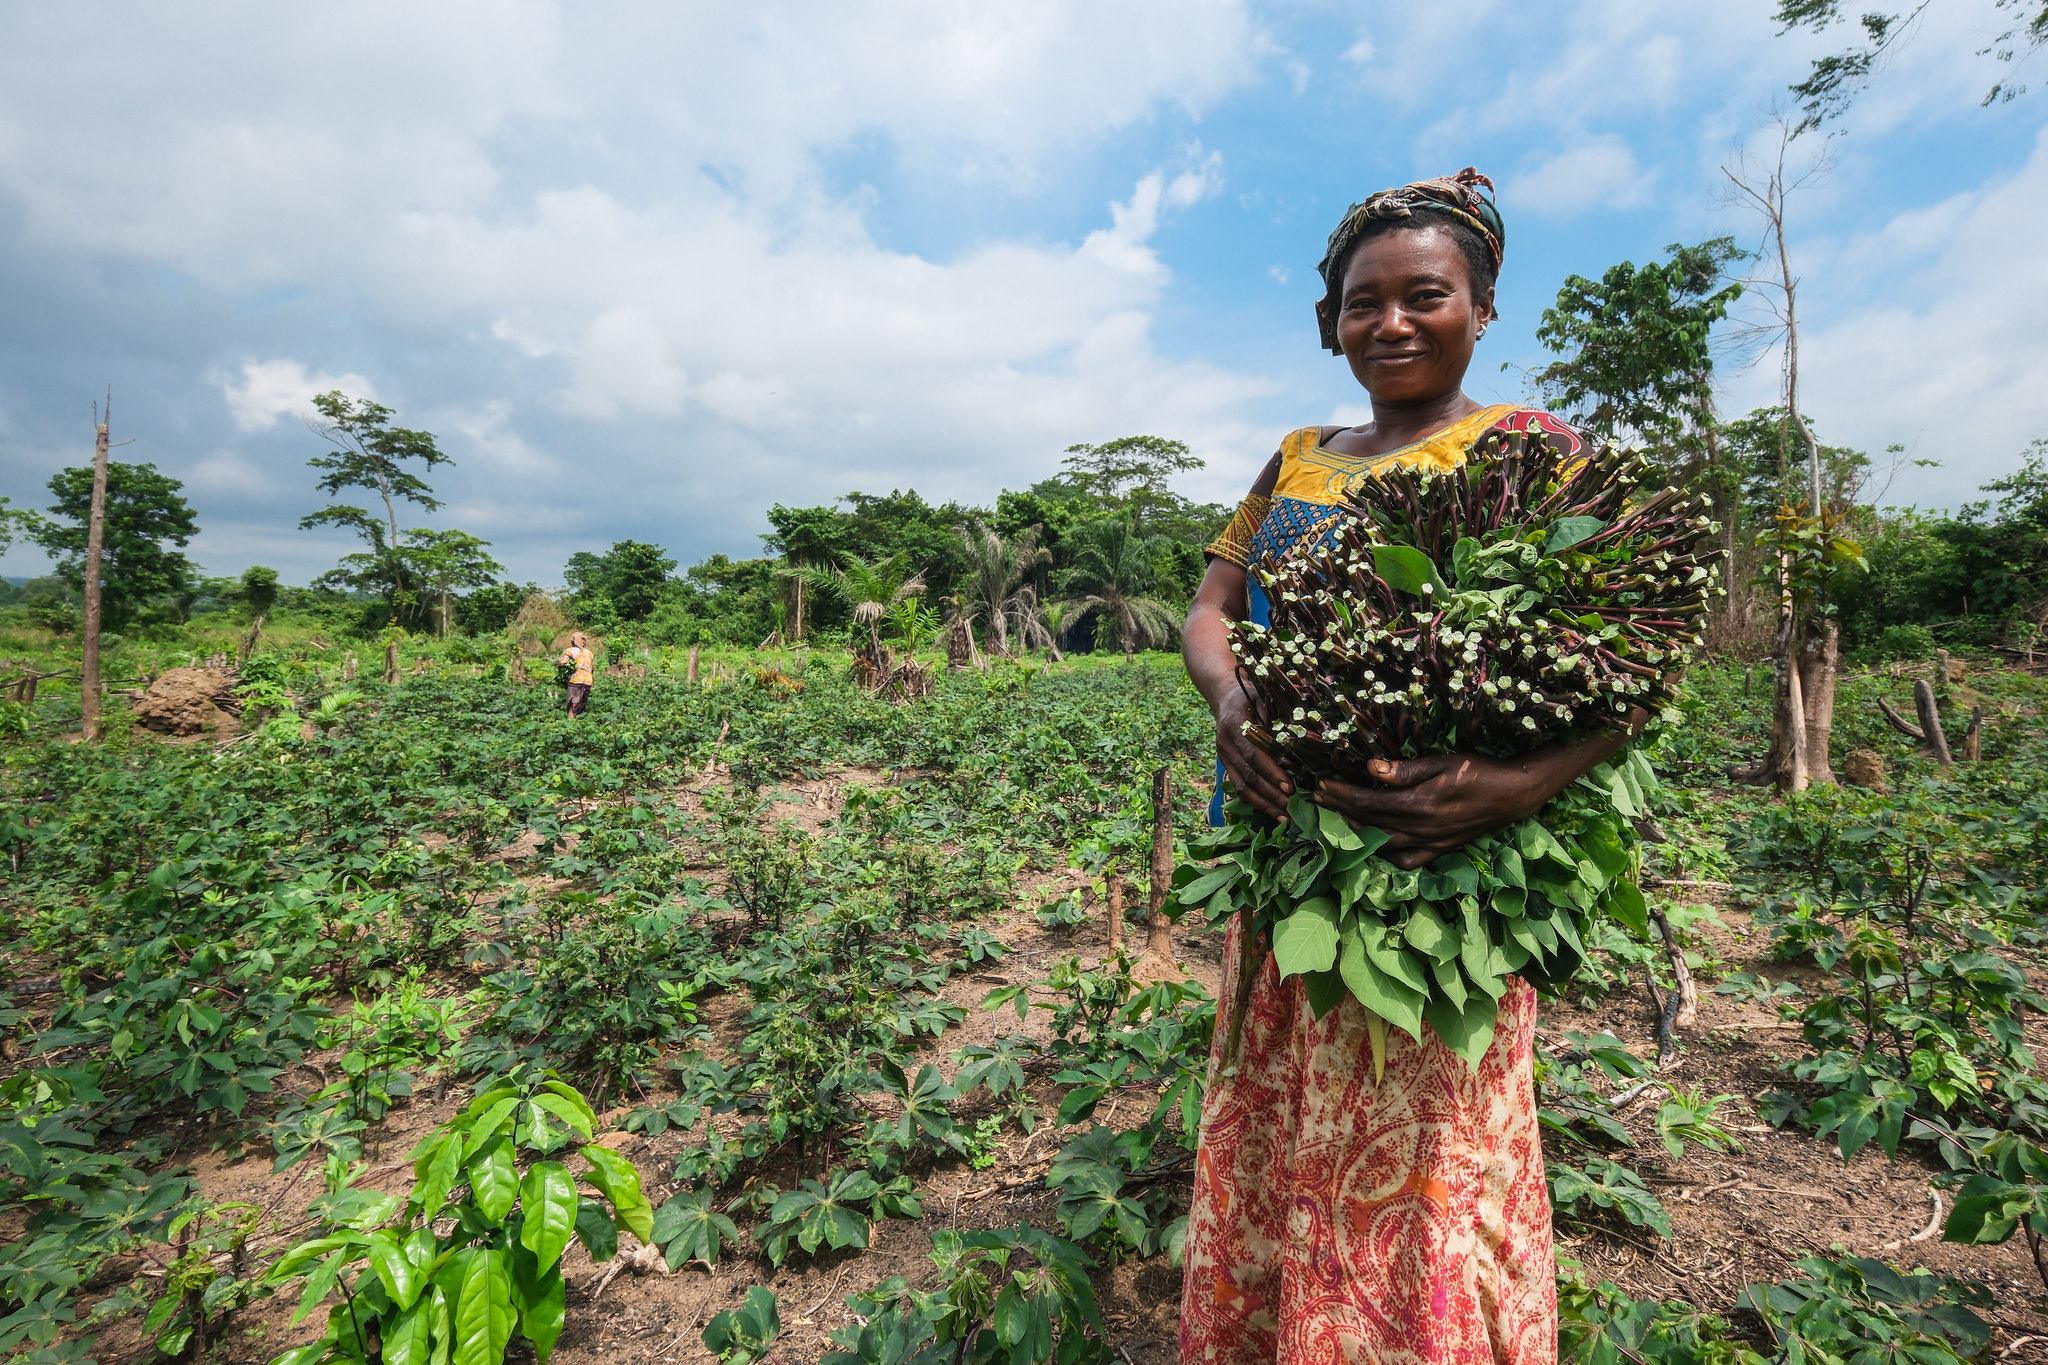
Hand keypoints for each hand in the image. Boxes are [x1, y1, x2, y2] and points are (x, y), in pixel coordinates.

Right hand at [1214, 686, 1292, 822]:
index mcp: (1234, 725)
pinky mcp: (1227, 766)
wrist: (1225, 696)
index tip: (1290, 786)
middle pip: (1248, 775)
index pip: (1254, 754)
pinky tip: (1274, 812)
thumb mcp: (1264, 696)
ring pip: (1242, 787)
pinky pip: (1240, 788)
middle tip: (1292, 807)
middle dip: (1271, 794)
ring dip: (1264, 804)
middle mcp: (1226, 744)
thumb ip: (1278, 716)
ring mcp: (1224, 757)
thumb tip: (1303, 735)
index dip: (1271, 772)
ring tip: (1285, 817)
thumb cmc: (1251, 694)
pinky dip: (1257, 802)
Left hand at [1313, 753, 1549, 869]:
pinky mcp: (1440, 850)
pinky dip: (1384, 855)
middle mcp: (1421, 828)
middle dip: (1340, 811)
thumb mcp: (1443, 762)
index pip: (1367, 802)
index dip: (1341, 794)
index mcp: (1419, 804)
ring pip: (1382, 843)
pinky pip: (1405, 860)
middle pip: (1369, 823)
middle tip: (1318, 801)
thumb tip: (1370, 769)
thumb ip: (1405, 770)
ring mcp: (1430, 843)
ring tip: (1337, 818)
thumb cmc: (1479, 771)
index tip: (1321, 785)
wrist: (1514, 795)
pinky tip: (1373, 846)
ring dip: (1356, 831)